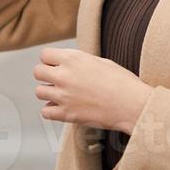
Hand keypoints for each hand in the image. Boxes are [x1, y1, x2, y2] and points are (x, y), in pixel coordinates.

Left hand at [33, 47, 153, 133]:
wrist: (132, 104)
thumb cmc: (122, 82)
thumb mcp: (101, 62)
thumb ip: (80, 62)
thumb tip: (70, 64)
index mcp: (73, 59)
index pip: (45, 55)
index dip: (50, 60)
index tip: (56, 65)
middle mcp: (64, 76)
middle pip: (37, 72)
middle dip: (46, 75)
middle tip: (57, 79)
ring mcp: (63, 96)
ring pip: (39, 92)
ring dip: (48, 93)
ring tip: (61, 94)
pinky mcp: (66, 114)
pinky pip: (45, 112)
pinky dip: (51, 110)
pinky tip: (61, 107)